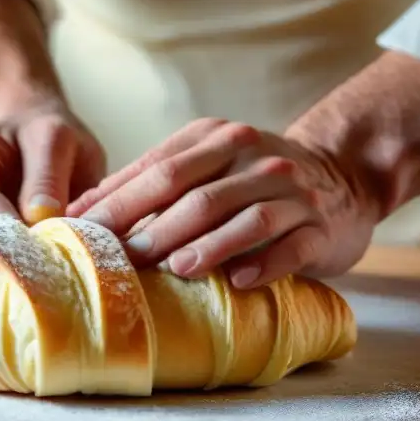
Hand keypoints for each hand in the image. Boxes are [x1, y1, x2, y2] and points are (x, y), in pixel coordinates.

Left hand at [66, 118, 376, 288]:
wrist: (340, 179)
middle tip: (125, 257)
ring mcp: (290, 193)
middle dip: (155, 226)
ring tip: (176, 269)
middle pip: (196, 193)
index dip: (119, 202)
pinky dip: (264, 264)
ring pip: (243, 218)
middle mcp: (253, 159)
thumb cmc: (248, 181)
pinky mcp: (319, 228)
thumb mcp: (201, 166)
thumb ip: (146, 181)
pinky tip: (238, 281)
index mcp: (215, 139)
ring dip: (207, 245)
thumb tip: (79, 209)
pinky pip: (291, 247)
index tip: (83, 232)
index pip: (159, 170)